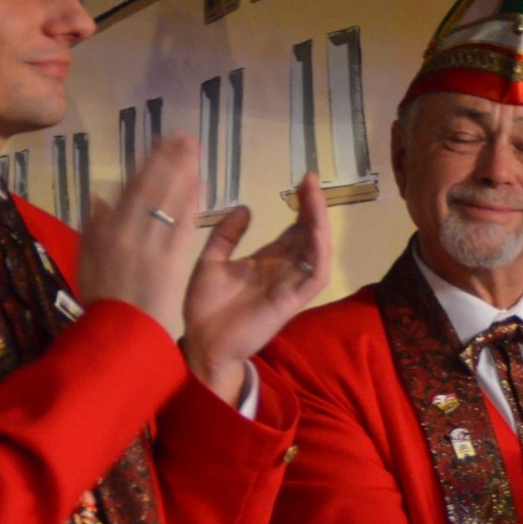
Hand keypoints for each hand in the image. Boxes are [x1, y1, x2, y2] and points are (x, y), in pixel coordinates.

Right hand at [78, 137, 202, 337]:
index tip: (160, 142)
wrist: (121, 330)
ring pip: (168, 200)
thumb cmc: (104, 296)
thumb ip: (94, 226)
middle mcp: (129, 231)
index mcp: (108, 229)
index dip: (147, 163)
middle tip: (185, 137)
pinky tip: (201, 183)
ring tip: (193, 150)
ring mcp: (152, 244)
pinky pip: (182, 223)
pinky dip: (191, 201)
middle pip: (152, 187)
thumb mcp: (88, 258)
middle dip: (169, 159)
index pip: (131, 188)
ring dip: (182, 171)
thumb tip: (100, 196)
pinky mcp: (172, 258)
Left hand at [181, 172, 331, 403]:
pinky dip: (319, 255)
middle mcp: (284, 270)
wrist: (201, 343)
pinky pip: (314, 277)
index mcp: (267, 261)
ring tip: (315, 199)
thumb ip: (226, 235)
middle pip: (309, 235)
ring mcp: (290, 285)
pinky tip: (317, 233)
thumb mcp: (211, 261)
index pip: (294, 229)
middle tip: (311, 180)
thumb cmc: (205, 307)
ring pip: (317, 252)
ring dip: (320, 225)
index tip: (302, 181)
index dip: (302, 206)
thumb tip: (244, 208)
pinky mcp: (291, 301)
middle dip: (313, 208)